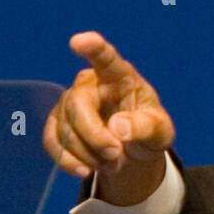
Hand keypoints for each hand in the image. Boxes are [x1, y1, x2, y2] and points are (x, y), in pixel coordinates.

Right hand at [43, 31, 173, 203]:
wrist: (134, 148)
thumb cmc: (149, 129)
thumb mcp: (160, 131)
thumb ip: (145, 127)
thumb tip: (117, 129)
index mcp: (120, 76)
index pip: (105, 58)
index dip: (93, 48)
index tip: (80, 42)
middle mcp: (91, 84)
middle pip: (78, 104)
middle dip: (94, 135)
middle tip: (116, 154)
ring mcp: (71, 102)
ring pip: (65, 127)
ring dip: (88, 154)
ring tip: (113, 164)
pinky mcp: (59, 123)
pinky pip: (52, 141)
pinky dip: (67, 160)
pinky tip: (84, 171)